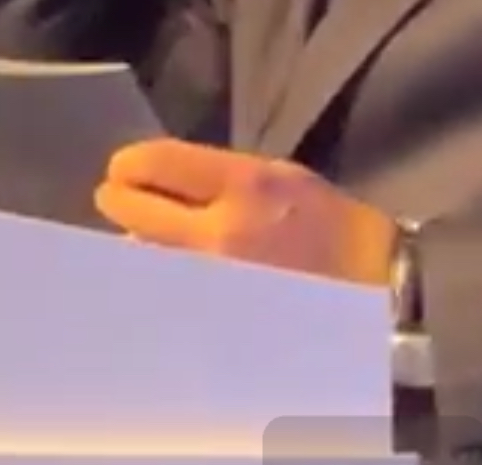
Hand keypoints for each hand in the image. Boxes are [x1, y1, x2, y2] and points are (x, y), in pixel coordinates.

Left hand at [95, 138, 397, 286]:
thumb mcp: (281, 176)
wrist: (373, 283)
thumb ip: (221, 177)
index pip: (162, 163)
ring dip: (134, 244)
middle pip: (141, 212)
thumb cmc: (327, 222)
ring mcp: (215, 279)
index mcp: (245, 183)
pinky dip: (154, 280)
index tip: (121, 168)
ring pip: (147, 258)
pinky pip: (167, 294)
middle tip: (109, 197)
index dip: (132, 163)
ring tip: (132, 236)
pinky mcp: (216, 317)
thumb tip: (166, 185)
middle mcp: (222, 231)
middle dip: (119, 202)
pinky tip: (152, 276)